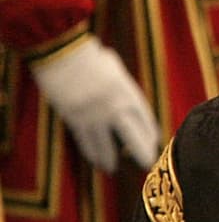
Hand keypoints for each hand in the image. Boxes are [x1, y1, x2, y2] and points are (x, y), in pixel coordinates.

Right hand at [30, 35, 162, 171]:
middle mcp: (114, 107)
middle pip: (133, 137)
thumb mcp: (115, 68)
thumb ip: (122, 86)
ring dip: (109, 158)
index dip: (150, 133)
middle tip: (146, 164)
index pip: (145, 119)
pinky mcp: (74, 118)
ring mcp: (94, 115)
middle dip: (141, 153)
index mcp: (128, 93)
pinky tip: (94, 159)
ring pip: (105, 145)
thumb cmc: (89, 56)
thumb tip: (125, 99)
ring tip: (111, 168)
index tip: (154, 142)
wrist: (61, 52)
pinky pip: (85, 141)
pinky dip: (90, 152)